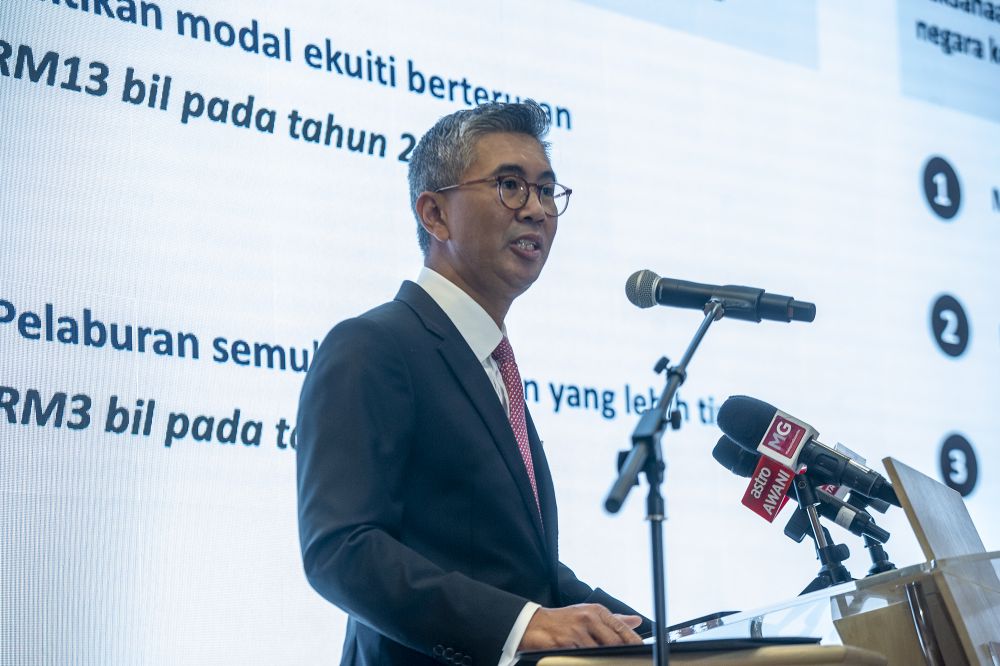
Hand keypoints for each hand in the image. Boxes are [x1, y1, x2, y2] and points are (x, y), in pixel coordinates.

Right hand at [518, 604, 642, 650]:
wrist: (534, 624)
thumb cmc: (563, 620)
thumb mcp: (588, 614)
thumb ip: (614, 619)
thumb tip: (636, 621)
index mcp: (596, 611)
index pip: (621, 627)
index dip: (633, 641)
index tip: (642, 649)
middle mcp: (588, 618)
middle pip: (614, 642)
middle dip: (620, 653)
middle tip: (624, 659)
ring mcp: (576, 631)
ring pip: (599, 652)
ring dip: (602, 658)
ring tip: (601, 658)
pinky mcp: (565, 643)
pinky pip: (582, 657)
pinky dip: (586, 659)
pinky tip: (585, 658)